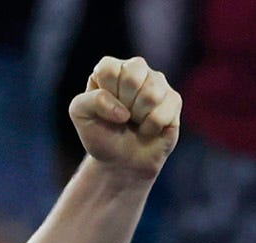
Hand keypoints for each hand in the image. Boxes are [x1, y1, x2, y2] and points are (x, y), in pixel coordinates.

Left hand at [70, 56, 179, 179]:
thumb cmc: (100, 134)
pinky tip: (148, 128)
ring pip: (152, 94)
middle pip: (133, 77)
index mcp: (111, 68)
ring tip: (136, 121)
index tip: (104, 108)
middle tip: (123, 116)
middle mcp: (136, 69)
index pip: (109, 69)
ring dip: (140, 116)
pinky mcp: (174, 100)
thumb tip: (123, 112)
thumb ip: (92, 101)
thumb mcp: (81, 114)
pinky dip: (152, 127)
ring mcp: (158, 83)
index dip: (107, 94)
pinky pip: (164, 112)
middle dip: (125, 105)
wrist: (120, 161)